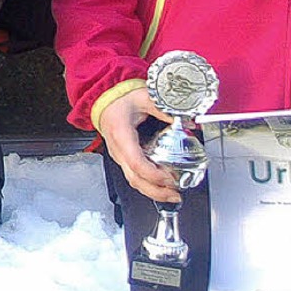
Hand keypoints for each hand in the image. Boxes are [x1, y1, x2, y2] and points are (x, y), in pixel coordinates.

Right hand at [99, 87, 179, 202]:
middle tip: (176, 193)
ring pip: (133, 181)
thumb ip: (163, 108)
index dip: (153, 174)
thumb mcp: (144, 97)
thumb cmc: (120, 100)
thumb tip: (185, 120)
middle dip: (156, 191)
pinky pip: (134, 176)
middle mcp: (118, 150)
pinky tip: (161, 185)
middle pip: (135, 179)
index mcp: (121, 134)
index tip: (169, 177)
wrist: (104, 101)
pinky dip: (148, 185)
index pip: (136, 162)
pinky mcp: (122, 159)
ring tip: (172, 194)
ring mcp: (119, 157)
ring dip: (153, 192)